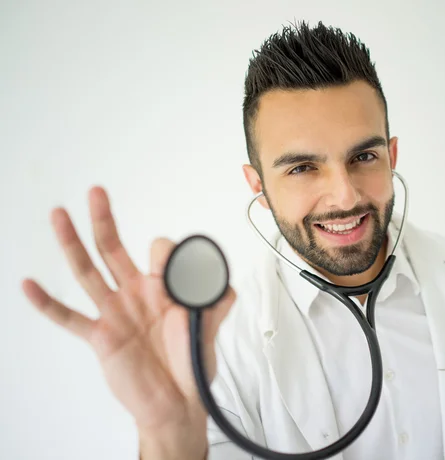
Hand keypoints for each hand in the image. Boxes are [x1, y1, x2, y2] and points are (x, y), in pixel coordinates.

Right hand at [21, 186, 235, 432]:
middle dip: (105, 219)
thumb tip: (225, 284)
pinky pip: (69, 318)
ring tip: (58, 214)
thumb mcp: (210, 326)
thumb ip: (218, 302)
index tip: (182, 275)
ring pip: (88, 271)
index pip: (160, 251)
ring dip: (72, 243)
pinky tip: (28, 284)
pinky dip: (48, 303)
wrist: (177, 400)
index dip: (169, 256)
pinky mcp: (100, 337)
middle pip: (114, 248)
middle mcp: (135, 293)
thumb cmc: (192, 361)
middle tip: (96, 191)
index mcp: (162, 287)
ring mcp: (115, 312)